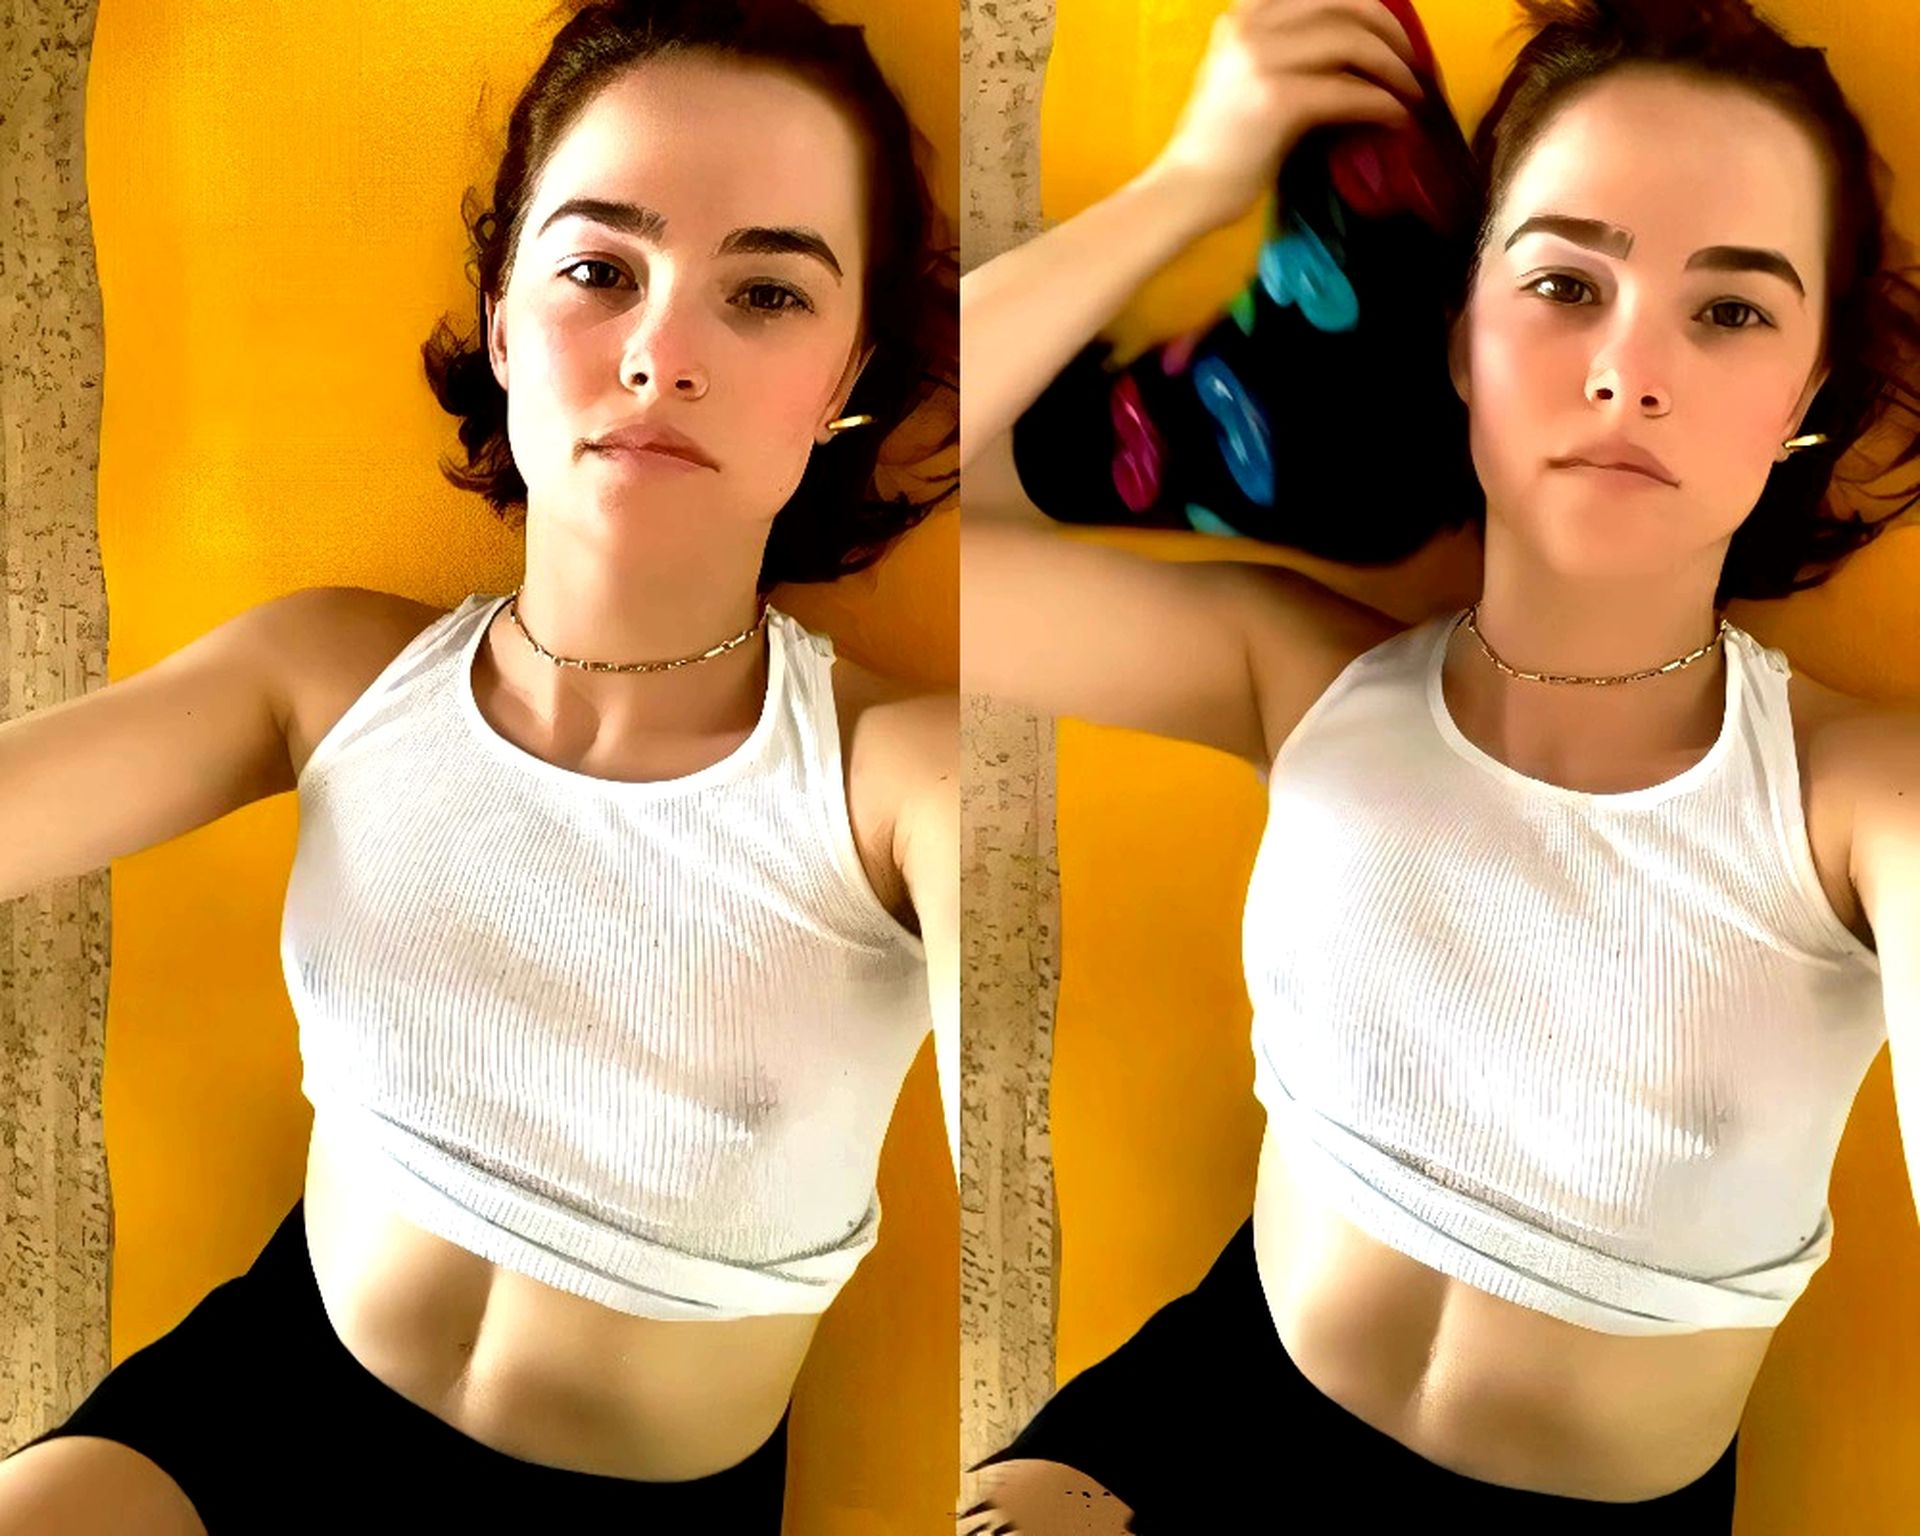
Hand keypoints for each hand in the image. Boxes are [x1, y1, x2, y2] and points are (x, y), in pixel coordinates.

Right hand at [1145, 0, 1428, 231]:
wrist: (1185, 190)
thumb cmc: (1220, 143)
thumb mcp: (1245, 73)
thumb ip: (1287, 47)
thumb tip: (1356, 43)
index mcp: (1243, 14)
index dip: (1367, 4)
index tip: (1392, 29)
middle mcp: (1250, 26)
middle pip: (1345, 3)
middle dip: (1391, 28)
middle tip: (1412, 60)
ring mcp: (1262, 60)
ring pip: (1352, 41)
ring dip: (1394, 66)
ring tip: (1411, 90)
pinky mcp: (1277, 100)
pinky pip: (1349, 91)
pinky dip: (1382, 104)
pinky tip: (1397, 118)